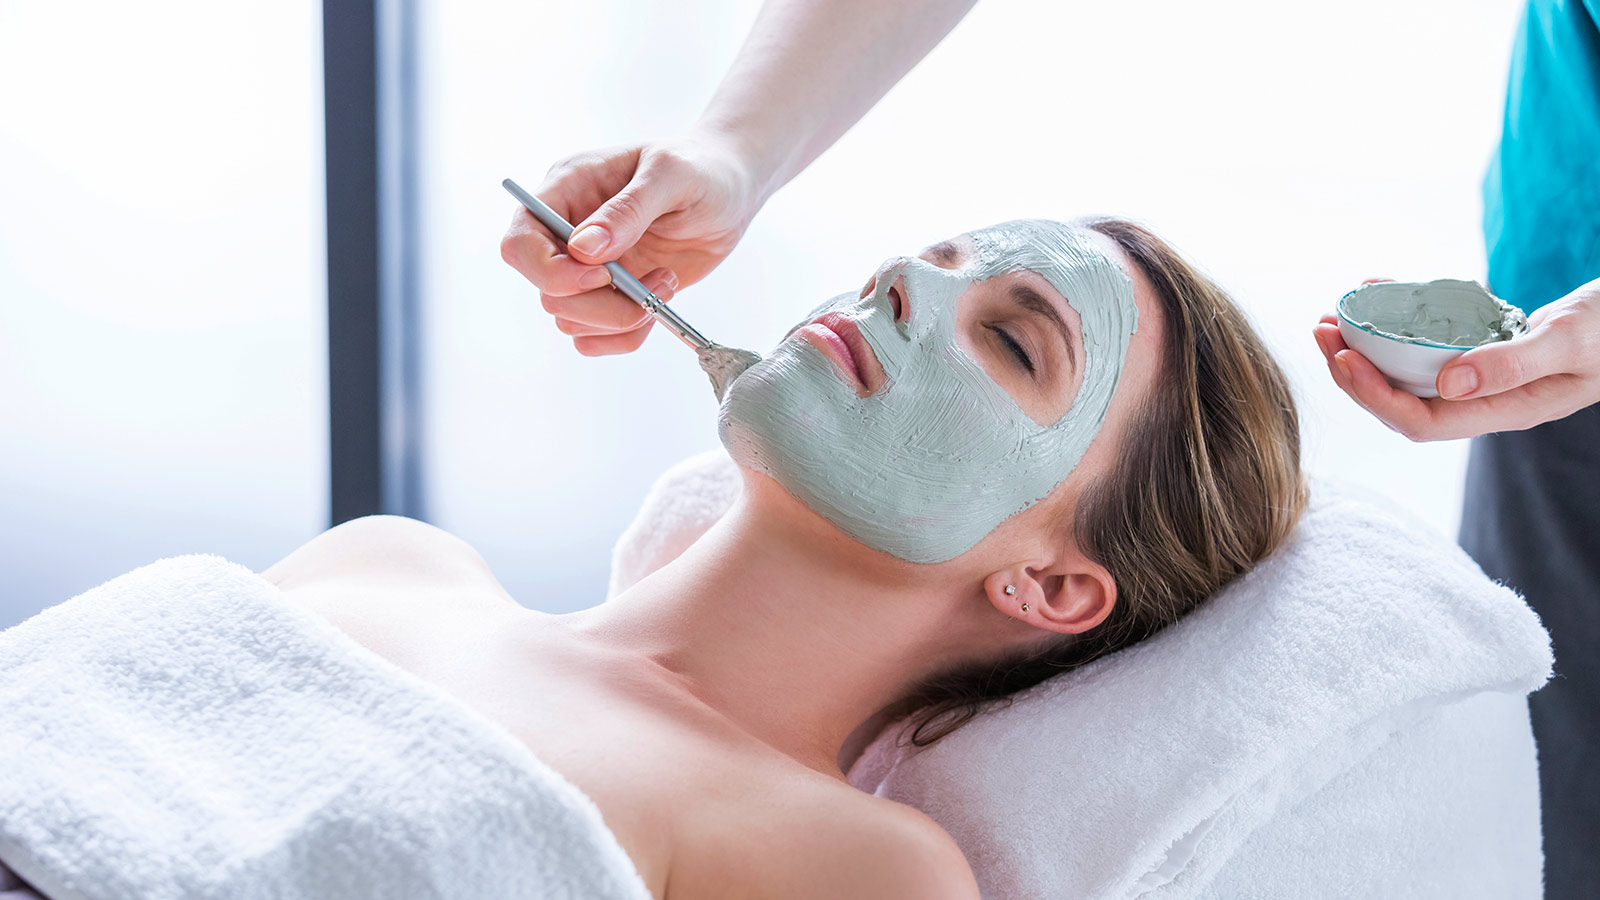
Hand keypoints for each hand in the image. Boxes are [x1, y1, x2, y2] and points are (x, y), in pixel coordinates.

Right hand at [500, 132, 762, 354]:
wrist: (732, 190)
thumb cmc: (701, 168)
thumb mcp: (671, 175)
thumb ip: (628, 210)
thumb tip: (583, 250)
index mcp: (566, 191)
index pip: (520, 244)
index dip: (552, 272)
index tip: (604, 273)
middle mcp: (567, 233)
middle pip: (546, 292)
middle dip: (599, 305)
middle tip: (651, 285)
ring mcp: (588, 268)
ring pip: (570, 321)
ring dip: (621, 318)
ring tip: (664, 282)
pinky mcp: (612, 294)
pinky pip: (596, 337)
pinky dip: (626, 336)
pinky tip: (658, 304)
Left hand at [1312, 276, 1599, 440]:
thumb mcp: (1571, 341)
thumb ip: (1514, 364)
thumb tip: (1448, 384)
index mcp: (1503, 411)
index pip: (1420, 421)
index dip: (1374, 396)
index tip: (1343, 358)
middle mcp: (1484, 401)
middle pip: (1401, 402)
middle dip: (1354, 371)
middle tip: (1321, 330)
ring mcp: (1482, 378)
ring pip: (1407, 373)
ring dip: (1365, 347)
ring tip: (1333, 317)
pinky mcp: (1482, 351)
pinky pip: (1427, 343)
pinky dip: (1397, 321)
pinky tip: (1377, 290)